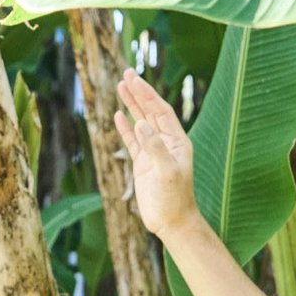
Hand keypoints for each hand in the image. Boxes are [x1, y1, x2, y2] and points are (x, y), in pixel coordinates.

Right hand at [112, 69, 198, 240]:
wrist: (172, 222)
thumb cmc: (173, 198)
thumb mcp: (166, 171)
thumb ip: (154, 146)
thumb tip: (140, 122)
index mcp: (177, 141)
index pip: (160, 111)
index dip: (147, 94)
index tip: (134, 79)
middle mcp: (166, 142)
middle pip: (150, 111)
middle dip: (139, 93)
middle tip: (126, 73)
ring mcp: (154, 152)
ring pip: (140, 122)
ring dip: (131, 105)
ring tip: (120, 86)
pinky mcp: (144, 164)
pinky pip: (133, 141)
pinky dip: (125, 127)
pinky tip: (118, 115)